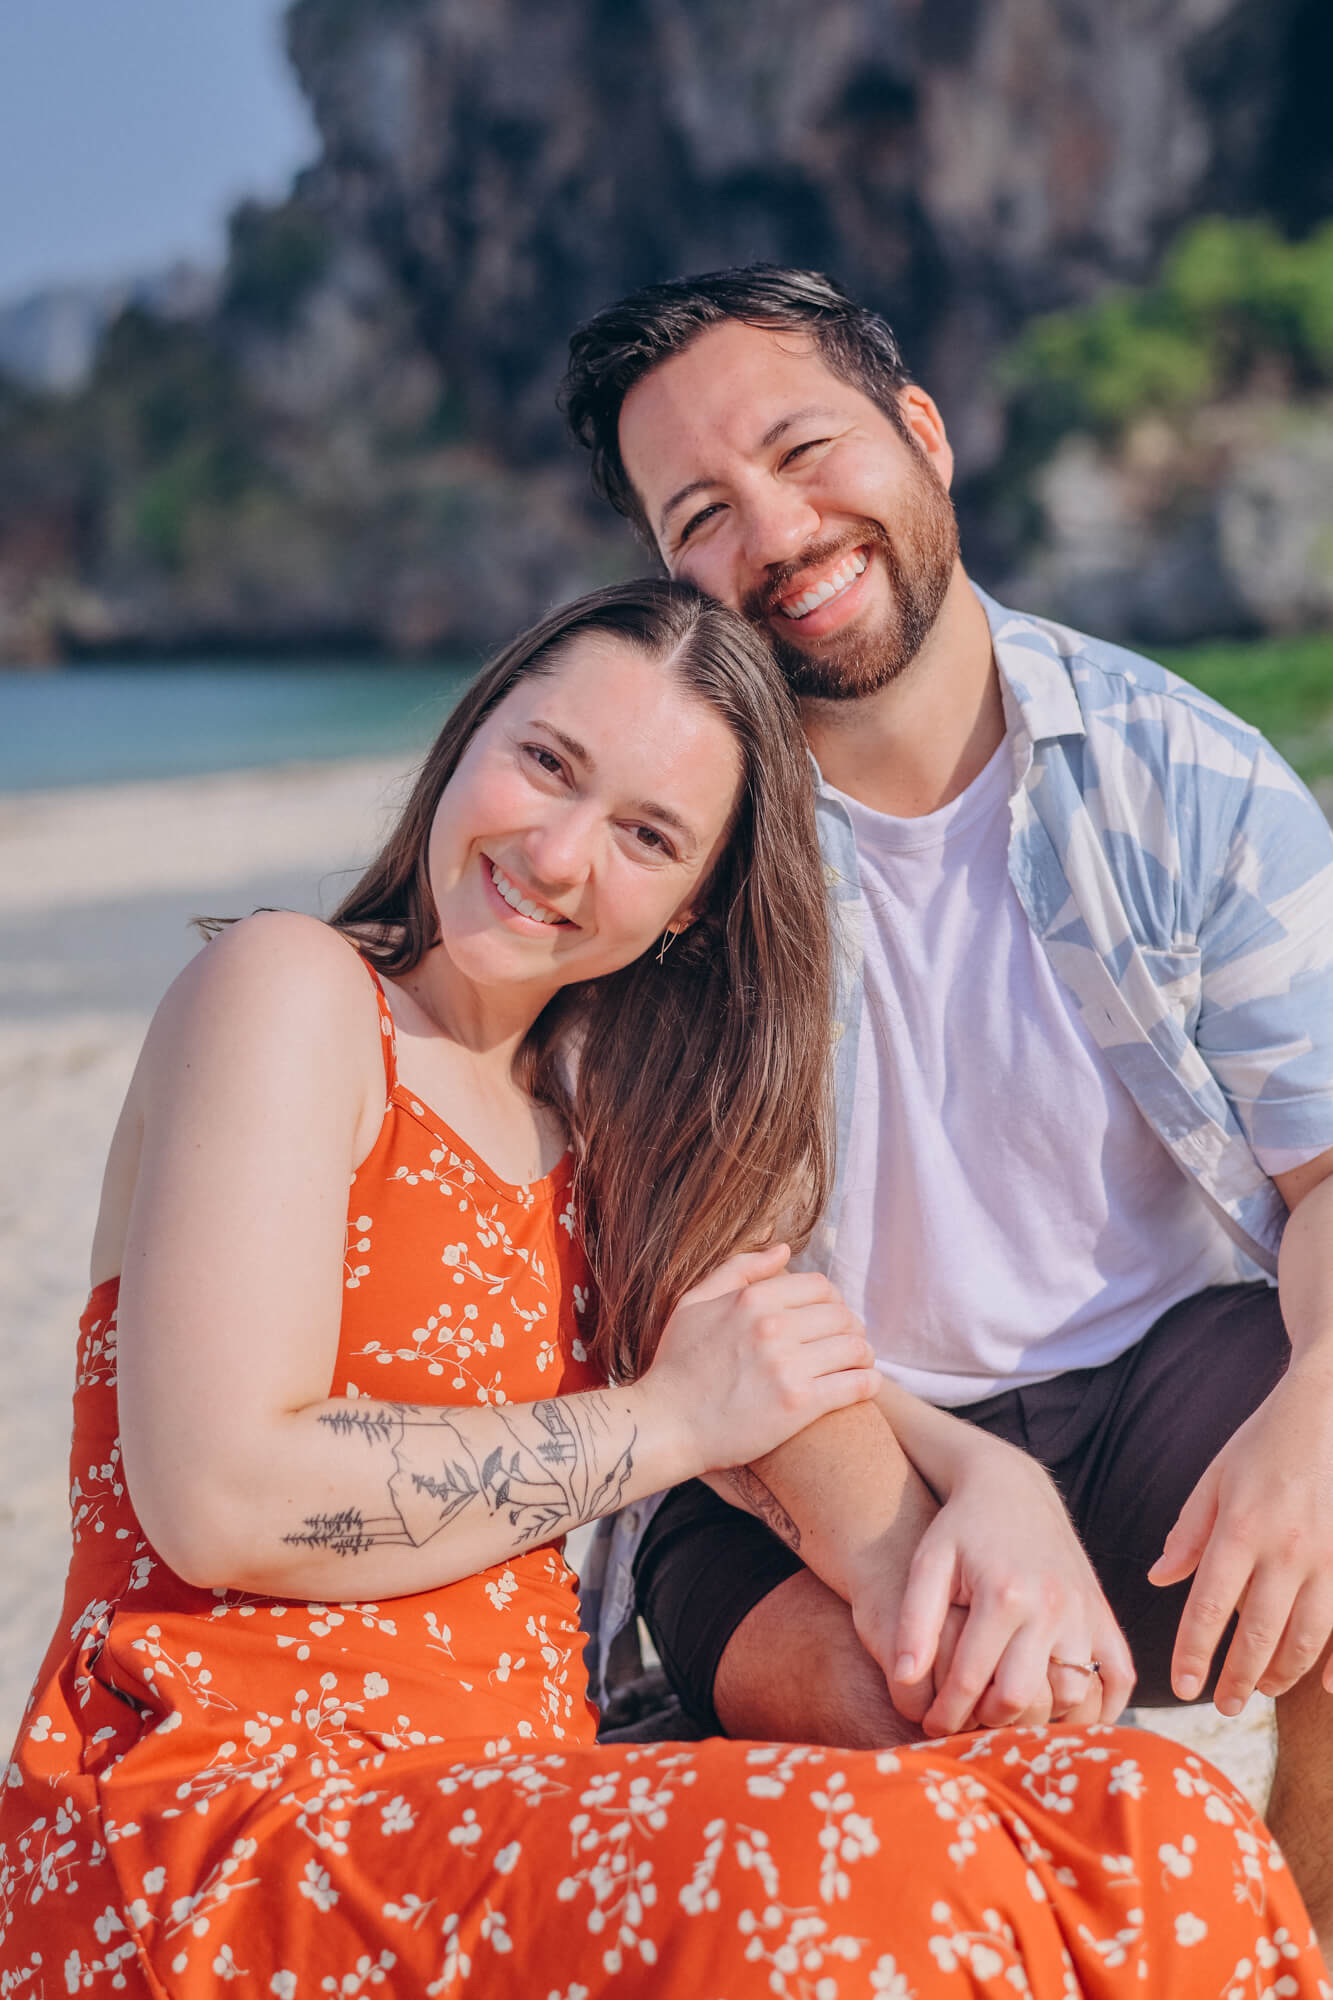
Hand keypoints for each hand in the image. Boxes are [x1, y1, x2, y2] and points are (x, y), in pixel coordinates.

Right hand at [642, 1245, 879, 1475]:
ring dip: (863, 1355)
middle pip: (842, 1315)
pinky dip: (868, 1383)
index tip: (830, 1318)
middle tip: (848, 1343)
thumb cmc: (676, 1366)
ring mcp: (787, 1366)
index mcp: (751, 1299)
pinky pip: (855, 1385)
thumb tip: (783, 1249)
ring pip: (854, 1348)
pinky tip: (865, 1385)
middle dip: (851, 1327)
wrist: (663, 1425)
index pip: (820, 1286)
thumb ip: (738, 1270)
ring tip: (858, 1364)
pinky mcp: (799, 1405)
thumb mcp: (694, 1303)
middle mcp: (773, 1327)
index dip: (832, 1301)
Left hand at [869, 1436, 1133, 1735]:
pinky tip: (1068, 1714)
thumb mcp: (927, 1563)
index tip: (930, 1727)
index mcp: (1004, 1593)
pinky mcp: (1104, 1612)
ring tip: (1007, 1714)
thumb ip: (914, 1622)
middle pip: (1024, 1697)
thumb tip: (905, 1682)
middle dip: (988, 1720)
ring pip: (1071, 1695)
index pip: (973, 1680)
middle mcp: (1052, 1604)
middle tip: (967, 1722)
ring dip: (1040, 1716)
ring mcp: (1085, 1610)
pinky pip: (1119, 1676)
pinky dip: (1101, 1705)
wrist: (1011, 1486)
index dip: (947, 1713)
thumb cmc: (960, 1528)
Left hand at [1149, 1360, 1332, 1711]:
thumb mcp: (1216, 1478)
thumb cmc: (1265, 1442)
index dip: (1195, 1653)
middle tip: (1222, 1705)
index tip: (1183, 1686)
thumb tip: (1159, 1580)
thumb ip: (1188, 1532)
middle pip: (1258, 1634)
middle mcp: (1286, 1549)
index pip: (1210, 1607)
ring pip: (1306, 1637)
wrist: (1329, 1408)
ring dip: (1282, 1673)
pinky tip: (1325, 1685)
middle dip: (1237, 1678)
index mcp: (1240, 1527)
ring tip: (1261, 1688)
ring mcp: (1329, 1557)